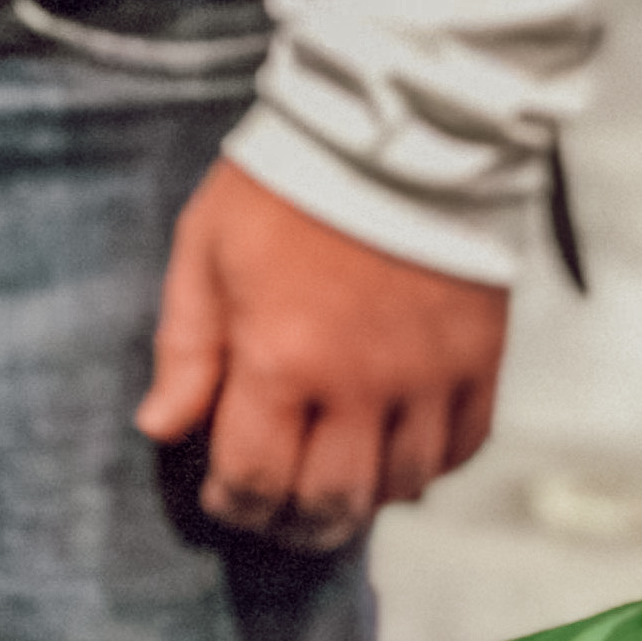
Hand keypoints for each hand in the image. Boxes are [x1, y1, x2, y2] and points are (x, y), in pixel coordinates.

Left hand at [136, 158, 509, 543]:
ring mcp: (428, 381)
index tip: (225, 492)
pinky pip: (459, 450)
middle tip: (280, 508)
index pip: (254, 480)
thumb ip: (185, 345)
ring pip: (400, 489)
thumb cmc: (287, 179)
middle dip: (296, 521)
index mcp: (282, 359)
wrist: (399, 119)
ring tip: (341, 476)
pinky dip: (428, 464)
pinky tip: (400, 445)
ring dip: (364, 497)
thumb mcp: (207, 247)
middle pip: (331, 504)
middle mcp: (360, 387)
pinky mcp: (480, 363)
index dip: (234, 504)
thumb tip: (160, 428)